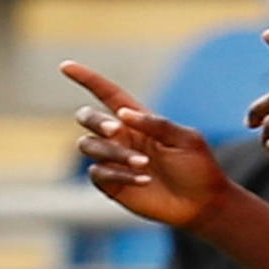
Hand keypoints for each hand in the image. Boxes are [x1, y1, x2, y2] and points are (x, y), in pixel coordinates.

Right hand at [61, 61, 234, 228]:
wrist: (202, 202)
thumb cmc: (198, 166)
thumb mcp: (185, 139)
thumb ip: (156, 123)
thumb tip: (122, 113)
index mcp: (138, 120)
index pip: (107, 94)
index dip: (87, 79)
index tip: (65, 66)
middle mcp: (121, 137)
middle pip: (88, 118)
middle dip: (96, 121)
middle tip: (116, 130)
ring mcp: (114, 161)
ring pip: (89, 146)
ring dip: (114, 152)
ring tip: (144, 164)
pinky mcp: (112, 185)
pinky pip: (98, 173)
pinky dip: (119, 174)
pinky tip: (145, 180)